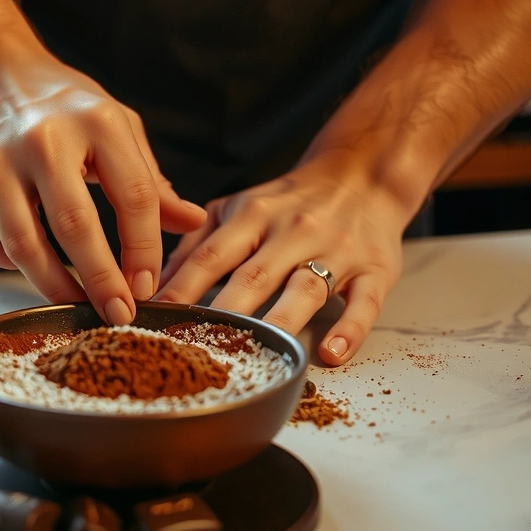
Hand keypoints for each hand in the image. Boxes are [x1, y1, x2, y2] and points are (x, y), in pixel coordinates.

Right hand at [0, 45, 206, 324]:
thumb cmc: (58, 104)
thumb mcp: (114, 125)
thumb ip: (149, 180)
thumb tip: (192, 224)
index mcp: (94, 120)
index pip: (132, 197)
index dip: (144, 250)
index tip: (147, 286)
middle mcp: (40, 139)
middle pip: (76, 227)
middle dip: (102, 281)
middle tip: (118, 314)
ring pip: (26, 248)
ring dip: (57, 288)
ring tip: (79, 304)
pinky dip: (19, 267)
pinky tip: (37, 267)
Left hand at [154, 161, 408, 364]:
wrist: (364, 176)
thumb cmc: (291, 201)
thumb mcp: (239, 207)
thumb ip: (198, 241)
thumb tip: (157, 281)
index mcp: (252, 215)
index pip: (211, 256)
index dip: (182, 287)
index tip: (155, 317)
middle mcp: (292, 231)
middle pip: (254, 275)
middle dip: (224, 312)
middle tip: (198, 348)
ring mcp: (336, 250)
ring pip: (305, 289)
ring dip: (280, 322)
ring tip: (258, 354)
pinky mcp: (375, 270)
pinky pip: (364, 302)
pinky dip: (350, 329)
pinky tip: (332, 354)